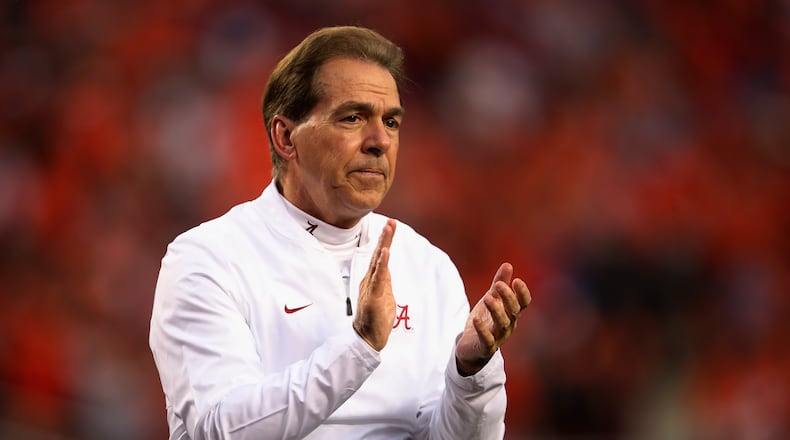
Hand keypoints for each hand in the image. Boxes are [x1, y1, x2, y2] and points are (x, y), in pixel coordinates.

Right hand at [353, 219, 396, 350]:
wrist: (367, 338)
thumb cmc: (375, 319)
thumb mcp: (383, 296)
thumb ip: (384, 282)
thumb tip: (387, 271)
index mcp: (373, 280)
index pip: (379, 257)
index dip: (384, 241)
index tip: (390, 226)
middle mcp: (369, 280)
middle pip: (377, 255)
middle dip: (384, 237)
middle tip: (391, 221)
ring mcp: (370, 288)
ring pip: (378, 262)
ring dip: (383, 244)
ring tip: (388, 229)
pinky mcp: (373, 297)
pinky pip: (378, 278)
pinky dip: (382, 264)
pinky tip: (385, 252)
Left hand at [455, 263, 530, 375]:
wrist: (471, 347)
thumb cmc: (485, 321)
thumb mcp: (491, 299)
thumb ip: (499, 283)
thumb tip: (508, 264)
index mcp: (512, 313)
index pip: (523, 303)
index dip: (522, 293)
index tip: (517, 280)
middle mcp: (509, 325)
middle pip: (513, 311)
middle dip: (507, 298)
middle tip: (498, 285)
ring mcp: (498, 337)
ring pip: (502, 324)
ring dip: (496, 310)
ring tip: (487, 298)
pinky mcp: (485, 347)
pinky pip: (487, 340)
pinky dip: (482, 330)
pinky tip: (476, 319)